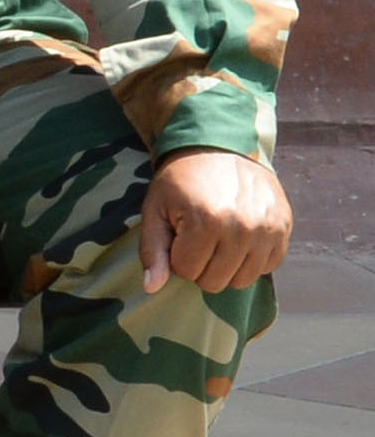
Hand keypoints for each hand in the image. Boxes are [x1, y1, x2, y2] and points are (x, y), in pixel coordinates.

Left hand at [142, 148, 292, 297]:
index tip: (179, 235)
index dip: (178, 257)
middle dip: (201, 266)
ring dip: (226, 266)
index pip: (187, 272)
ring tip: (218, 239)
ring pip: (242, 281)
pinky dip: (251, 260)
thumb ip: (153, 250)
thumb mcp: (155, 209)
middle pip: (216, 282)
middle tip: (198, 238)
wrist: (220, 148)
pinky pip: (267, 267)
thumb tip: (152, 288)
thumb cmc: (181, 181)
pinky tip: (239, 238)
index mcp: (207, 222)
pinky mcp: (284, 229)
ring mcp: (268, 230)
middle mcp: (243, 228)